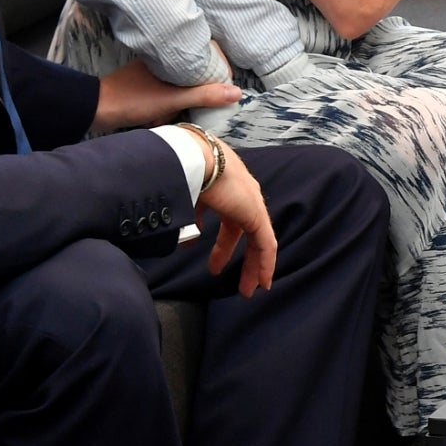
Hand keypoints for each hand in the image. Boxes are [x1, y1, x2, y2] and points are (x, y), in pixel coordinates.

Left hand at [92, 57, 240, 133]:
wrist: (96, 109)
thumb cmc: (134, 99)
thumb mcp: (173, 99)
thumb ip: (205, 95)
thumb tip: (237, 92)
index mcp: (172, 53)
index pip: (207, 52)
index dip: (218, 70)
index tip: (221, 89)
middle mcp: (165, 58)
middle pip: (196, 71)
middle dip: (196, 92)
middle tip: (192, 105)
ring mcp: (155, 70)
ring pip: (182, 83)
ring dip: (179, 101)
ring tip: (168, 113)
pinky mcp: (147, 83)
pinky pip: (168, 91)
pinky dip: (167, 104)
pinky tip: (159, 115)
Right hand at [196, 140, 277, 295]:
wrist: (192, 156)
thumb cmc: (179, 173)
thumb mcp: (182, 199)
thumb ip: (186, 220)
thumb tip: (187, 242)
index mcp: (221, 192)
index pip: (228, 222)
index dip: (222, 244)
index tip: (215, 263)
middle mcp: (240, 196)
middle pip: (240, 232)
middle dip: (233, 256)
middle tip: (230, 278)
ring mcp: (250, 204)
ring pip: (258, 241)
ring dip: (252, 265)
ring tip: (247, 289)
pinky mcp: (255, 213)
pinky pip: (266, 244)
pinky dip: (266, 263)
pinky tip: (263, 282)